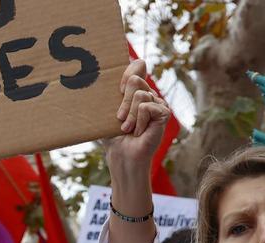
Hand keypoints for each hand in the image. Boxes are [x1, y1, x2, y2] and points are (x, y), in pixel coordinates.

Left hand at [106, 59, 171, 178]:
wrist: (121, 155)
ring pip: (140, 95)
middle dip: (123, 102)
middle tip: (120, 118)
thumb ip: (108, 92)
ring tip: (127, 128)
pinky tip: (139, 132)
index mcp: (135, 90)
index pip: (138, 65)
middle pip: (135, 80)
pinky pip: (146, 106)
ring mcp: (158, 102)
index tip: (118, 89)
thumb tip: (100, 73)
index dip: (128, 72)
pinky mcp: (164, 113)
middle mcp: (148, 93)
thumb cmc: (112, 135)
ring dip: (129, 115)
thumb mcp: (106, 110)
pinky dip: (139, 121)